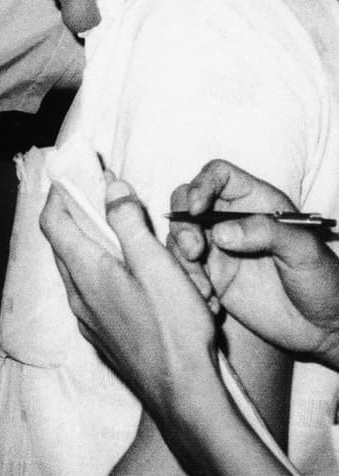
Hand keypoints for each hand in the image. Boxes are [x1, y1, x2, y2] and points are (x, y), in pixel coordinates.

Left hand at [40, 177, 220, 411]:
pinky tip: (132, 277)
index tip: (72, 174)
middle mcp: (76, 295)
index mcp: (85, 272)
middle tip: (99, 197)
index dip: (59, 193)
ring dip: (91, 246)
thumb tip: (109, 187)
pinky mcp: (101, 336)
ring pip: (77, 270)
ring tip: (121, 234)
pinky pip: (91, 294)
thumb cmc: (175, 331)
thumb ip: (129, 223)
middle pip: (62, 244)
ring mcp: (86, 319)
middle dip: (76, 216)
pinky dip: (102, 274)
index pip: (53, 221)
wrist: (183, 397)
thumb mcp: (157, 266)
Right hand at [169, 160, 338, 367]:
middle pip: (186, 202)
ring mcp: (217, 247)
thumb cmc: (324, 281)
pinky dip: (187, 283)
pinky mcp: (210, 274)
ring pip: (178, 236)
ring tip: (205, 289)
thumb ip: (266, 232)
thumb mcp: (304, 251)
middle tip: (194, 252)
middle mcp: (230, 219)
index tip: (196, 210)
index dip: (201, 185)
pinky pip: (182, 269)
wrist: (323, 328)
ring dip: (181, 260)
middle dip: (182, 225)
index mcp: (255, 202)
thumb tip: (220, 232)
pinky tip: (210, 301)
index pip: (218, 175)